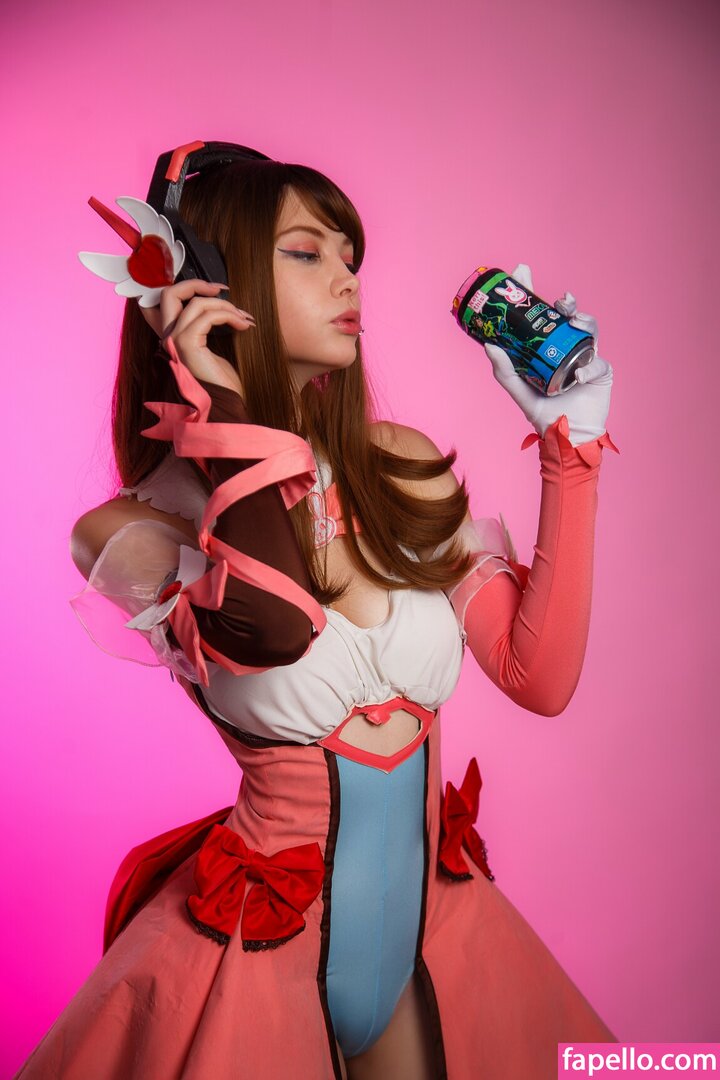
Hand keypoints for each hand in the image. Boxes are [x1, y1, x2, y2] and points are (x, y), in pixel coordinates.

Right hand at [138, 278, 254, 397]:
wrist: (225, 407)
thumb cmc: (222, 382)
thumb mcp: (215, 347)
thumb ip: (208, 326)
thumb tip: (221, 303)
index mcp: (171, 338)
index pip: (162, 303)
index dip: (185, 288)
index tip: (215, 291)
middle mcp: (167, 338)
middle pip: (169, 294)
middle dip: (197, 284)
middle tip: (223, 289)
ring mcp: (174, 341)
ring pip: (196, 303)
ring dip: (225, 305)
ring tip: (244, 318)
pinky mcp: (187, 344)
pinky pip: (208, 316)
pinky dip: (229, 315)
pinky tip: (244, 325)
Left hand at [483, 264, 613, 445]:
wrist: (567, 438)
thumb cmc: (544, 415)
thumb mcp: (520, 391)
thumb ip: (505, 371)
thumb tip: (489, 345)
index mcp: (546, 348)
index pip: (539, 315)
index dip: (532, 291)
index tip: (522, 271)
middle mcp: (566, 348)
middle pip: (568, 316)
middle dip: (567, 302)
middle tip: (560, 300)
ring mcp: (585, 357)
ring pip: (589, 329)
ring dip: (584, 321)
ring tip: (575, 324)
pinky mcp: (601, 371)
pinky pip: (598, 362)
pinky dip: (589, 367)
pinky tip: (578, 376)